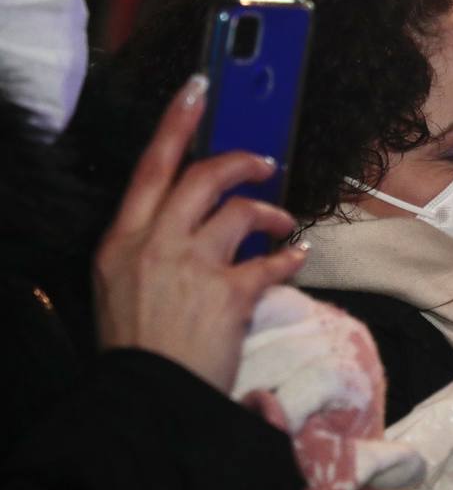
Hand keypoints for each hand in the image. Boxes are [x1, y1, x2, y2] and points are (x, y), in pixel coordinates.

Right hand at [93, 74, 308, 392]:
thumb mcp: (119, 288)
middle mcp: (154, 244)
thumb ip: (148, 249)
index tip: (197, 89)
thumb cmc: (135, 347)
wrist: (146, 399)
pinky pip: (271, 261)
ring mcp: (192, 266)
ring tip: (284, 224)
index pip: (149, 167)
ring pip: (241, 211)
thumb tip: (187, 225)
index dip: (176, 122)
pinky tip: (297, 258)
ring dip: (270, 213)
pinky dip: (289, 257)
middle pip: (203, 176)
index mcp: (121, 240)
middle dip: (239, 161)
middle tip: (264, 162)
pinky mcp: (228, 293)